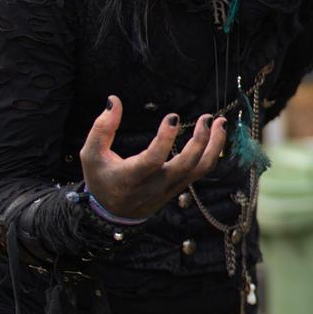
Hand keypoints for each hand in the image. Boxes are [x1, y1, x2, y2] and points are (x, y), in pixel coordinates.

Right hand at [78, 97, 228, 218]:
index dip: (165, 139)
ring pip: (201, 169)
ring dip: (215, 146)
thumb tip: (113, 100)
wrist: (113, 213)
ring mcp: (171, 187)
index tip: (173, 117)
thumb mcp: (91, 155)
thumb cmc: (101, 179)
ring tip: (220, 123)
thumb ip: (101, 128)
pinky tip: (216, 135)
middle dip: (201, 140)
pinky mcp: (180, 187)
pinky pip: (201, 171)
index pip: (153, 159)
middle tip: (207, 117)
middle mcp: (155, 184)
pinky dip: (212, 153)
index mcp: (131, 177)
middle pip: (186, 165)